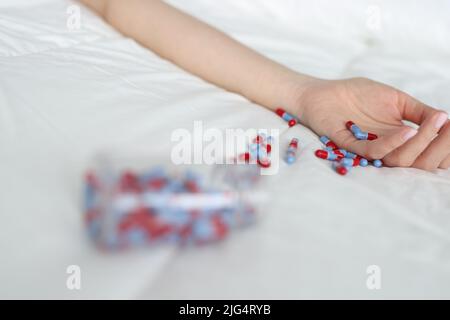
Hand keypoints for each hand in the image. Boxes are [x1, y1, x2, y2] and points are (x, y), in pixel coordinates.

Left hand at [290, 77, 449, 169]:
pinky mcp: (350, 145)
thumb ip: (419, 111)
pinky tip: (408, 130)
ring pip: (401, 161)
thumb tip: (447, 119)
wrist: (324, 92)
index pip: (430, 154)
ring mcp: (370, 149)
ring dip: (421, 144)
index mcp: (401, 141)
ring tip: (434, 124)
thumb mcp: (396, 100)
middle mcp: (388, 149)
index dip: (446, 147)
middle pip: (421, 163)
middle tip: (448, 127)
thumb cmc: (358, 95)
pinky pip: (375, 152)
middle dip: (441, 147)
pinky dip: (394, 143)